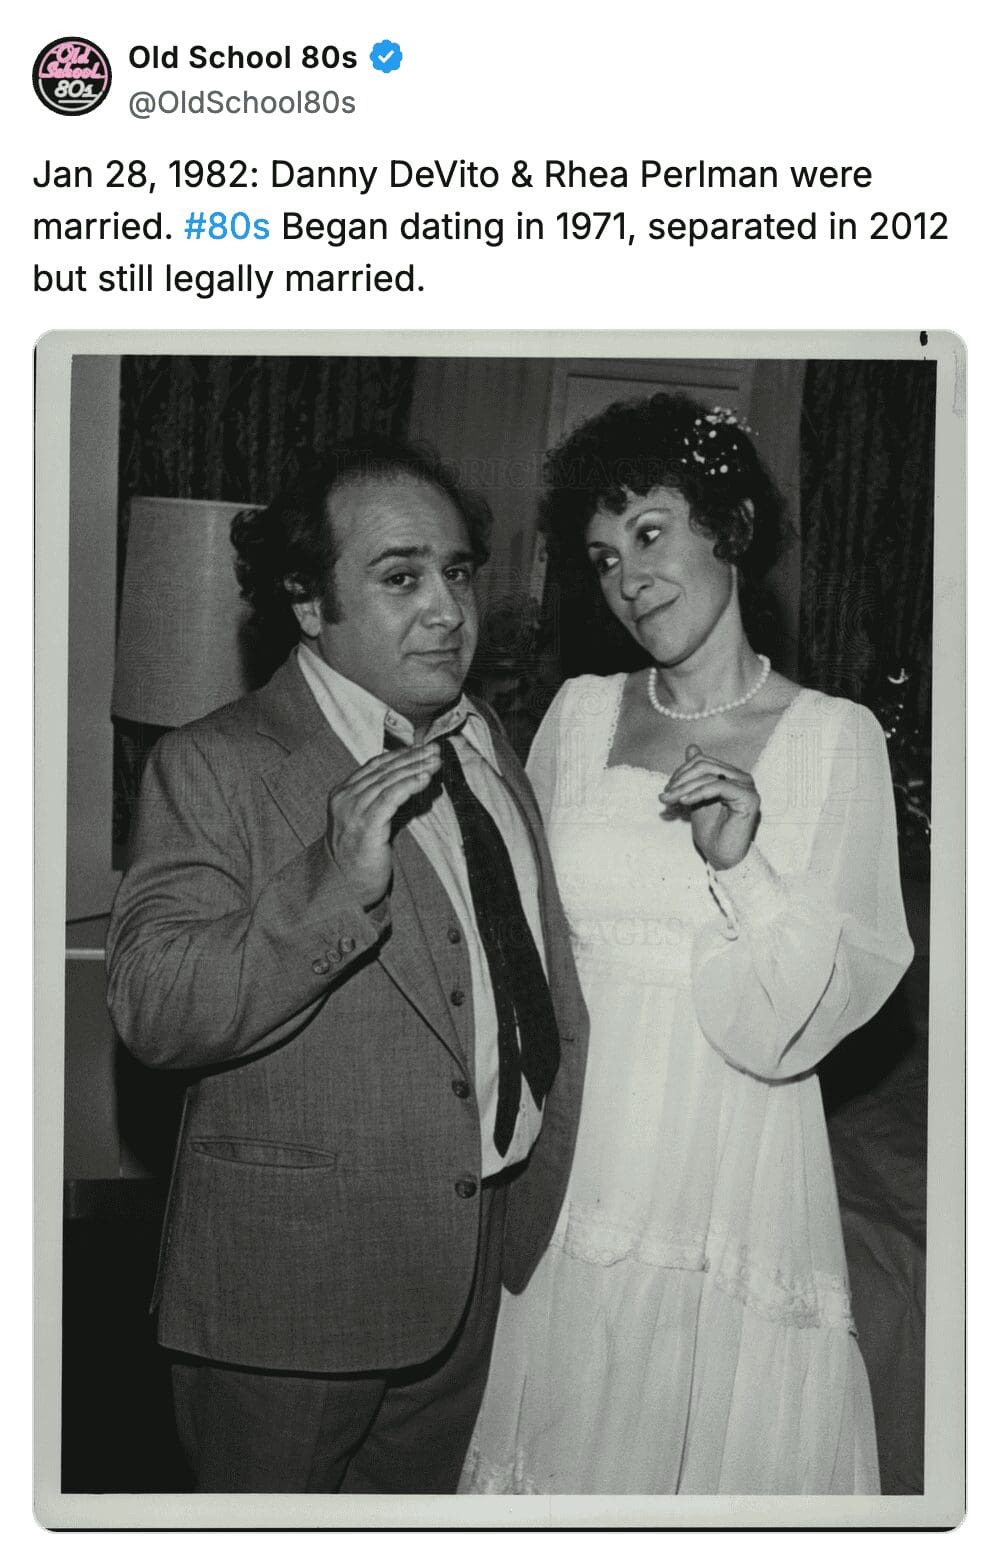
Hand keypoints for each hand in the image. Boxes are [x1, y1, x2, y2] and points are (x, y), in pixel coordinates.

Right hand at [326, 745, 442, 908]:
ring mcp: (353, 812)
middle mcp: (345, 799)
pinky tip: (425, 778)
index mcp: (343, 794)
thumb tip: (414, 781)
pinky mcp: (365, 826)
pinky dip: (409, 785)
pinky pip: (390, 799)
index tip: (423, 748)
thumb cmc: (360, 858)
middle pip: (384, 770)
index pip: (375, 766)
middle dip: (412, 758)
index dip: (401, 755)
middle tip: (435, 749)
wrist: (344, 888)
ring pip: (389, 781)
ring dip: (415, 768)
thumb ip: (382, 801)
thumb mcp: (367, 822)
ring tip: (435, 762)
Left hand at [660, 744, 759, 870]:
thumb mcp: (696, 798)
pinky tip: (684, 802)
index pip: (702, 761)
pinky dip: (698, 793)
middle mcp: (742, 778)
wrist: (722, 857)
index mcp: (731, 775)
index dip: (681, 772)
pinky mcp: (749, 798)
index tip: (666, 790)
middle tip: (665, 795)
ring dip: (685, 787)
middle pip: (705, 765)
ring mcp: (747, 787)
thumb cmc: (711, 832)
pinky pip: (719, 786)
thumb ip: (694, 776)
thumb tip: (691, 747)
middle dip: (680, 780)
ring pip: (709, 775)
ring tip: (671, 800)